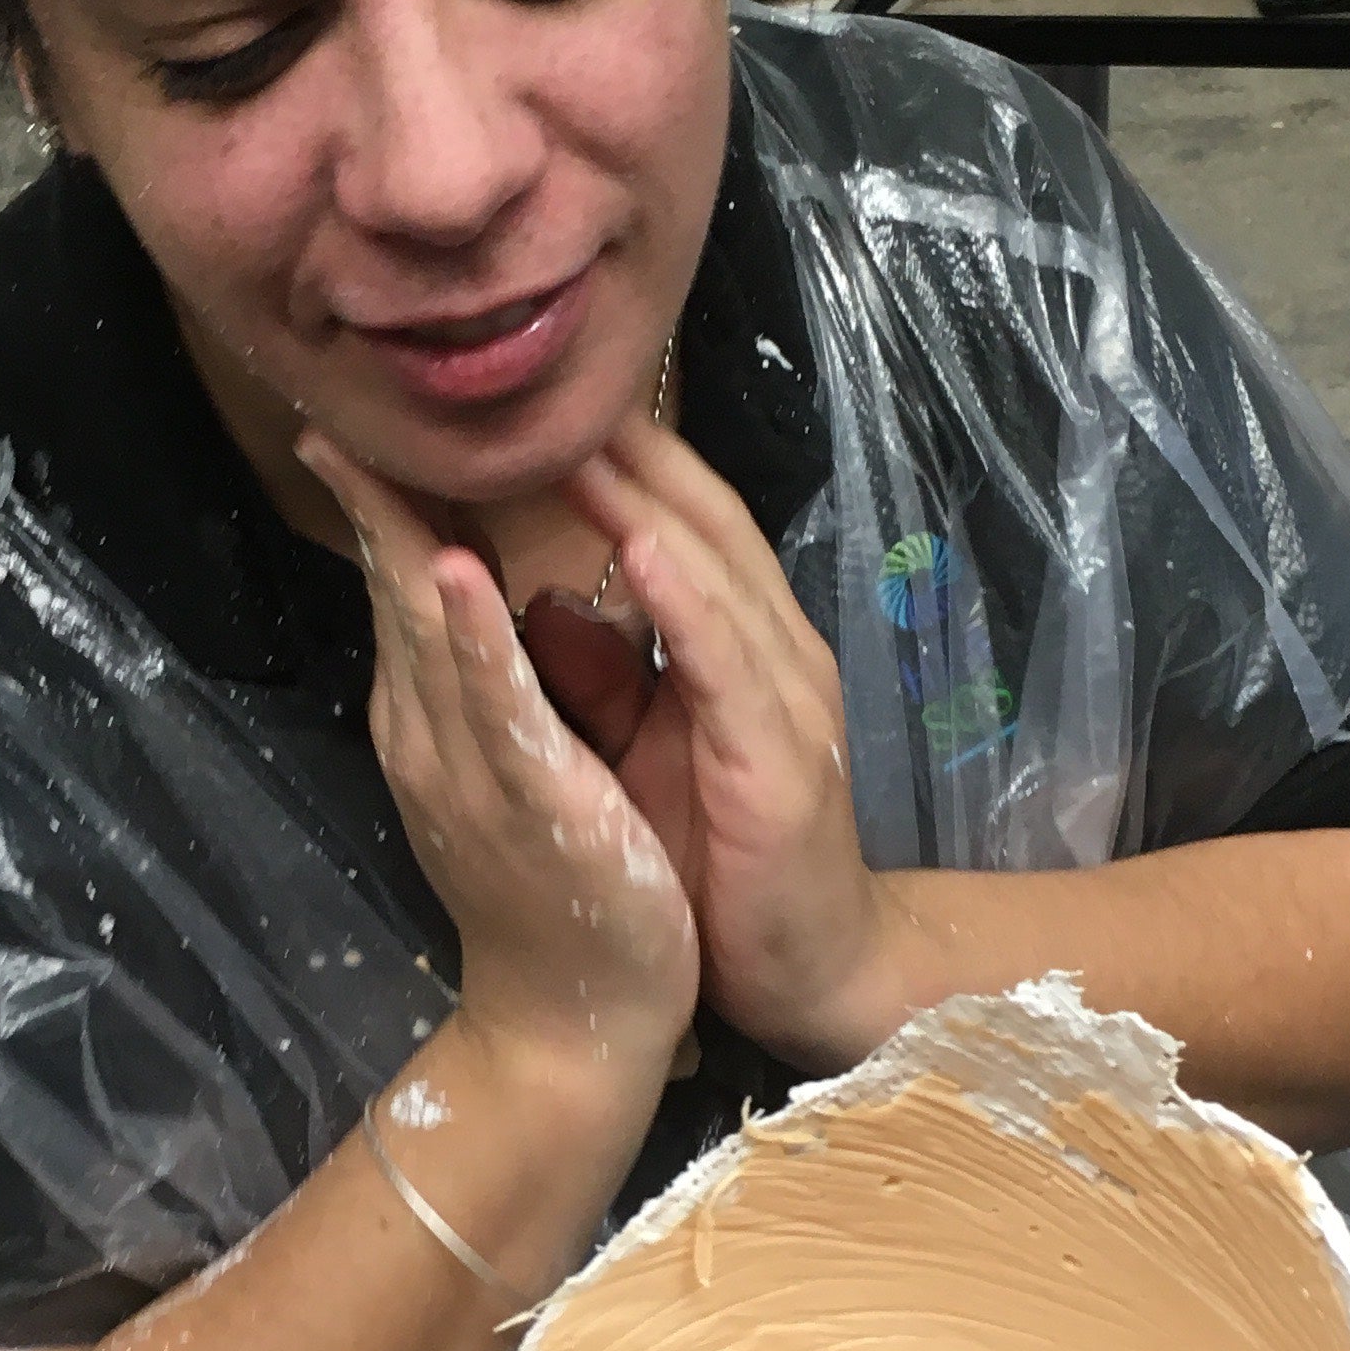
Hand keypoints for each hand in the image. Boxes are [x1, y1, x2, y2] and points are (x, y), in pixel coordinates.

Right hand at [301, 431, 696, 1084]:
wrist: (576, 1029)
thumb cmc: (560, 898)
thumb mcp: (509, 774)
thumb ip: (485, 694)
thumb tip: (465, 610)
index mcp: (432, 728)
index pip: (400, 596)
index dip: (377, 510)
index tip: (346, 432)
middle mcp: (431, 743)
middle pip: (396, 599)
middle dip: (367, 502)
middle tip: (330, 411)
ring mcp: (471, 774)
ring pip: (430, 638)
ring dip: (404, 544)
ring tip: (369, 459)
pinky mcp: (530, 805)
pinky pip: (499, 710)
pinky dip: (475, 639)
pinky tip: (460, 572)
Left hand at [550, 418, 901, 1068]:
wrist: (815, 974)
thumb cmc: (730, 866)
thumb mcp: (653, 750)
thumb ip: (610, 675)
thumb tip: (540, 600)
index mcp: (742, 645)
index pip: (677, 521)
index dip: (615, 454)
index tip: (534, 395)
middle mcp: (774, 651)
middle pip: (702, 518)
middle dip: (627, 445)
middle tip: (540, 375)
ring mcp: (787, 700)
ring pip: (717, 570)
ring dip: (647, 494)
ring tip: (577, 428)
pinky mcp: (781, 762)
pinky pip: (730, 663)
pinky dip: (688, 597)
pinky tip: (642, 545)